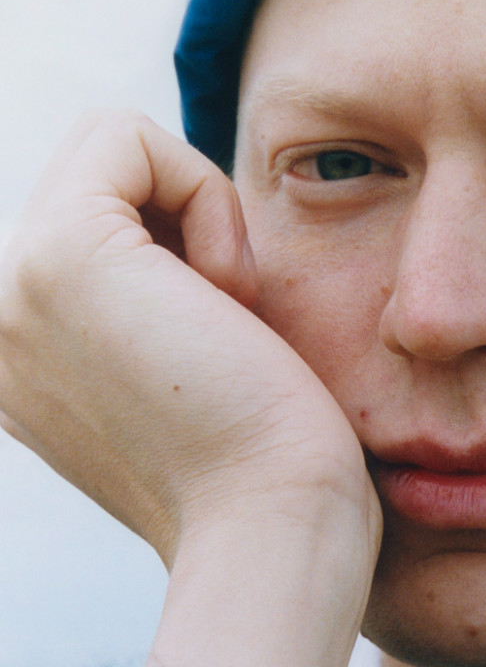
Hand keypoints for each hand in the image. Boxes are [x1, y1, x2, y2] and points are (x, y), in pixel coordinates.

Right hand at [0, 112, 381, 666]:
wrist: (278, 530)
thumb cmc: (268, 467)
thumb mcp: (189, 376)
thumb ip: (151, 309)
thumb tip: (173, 248)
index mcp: (23, 357)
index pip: (90, 221)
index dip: (178, 248)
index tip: (218, 343)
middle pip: (94, 178)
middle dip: (185, 226)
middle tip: (228, 327)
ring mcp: (10, 291)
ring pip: (107, 151)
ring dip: (196, 216)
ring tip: (227, 317)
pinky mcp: (61, 257)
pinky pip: (126, 136)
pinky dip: (205, 196)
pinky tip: (229, 296)